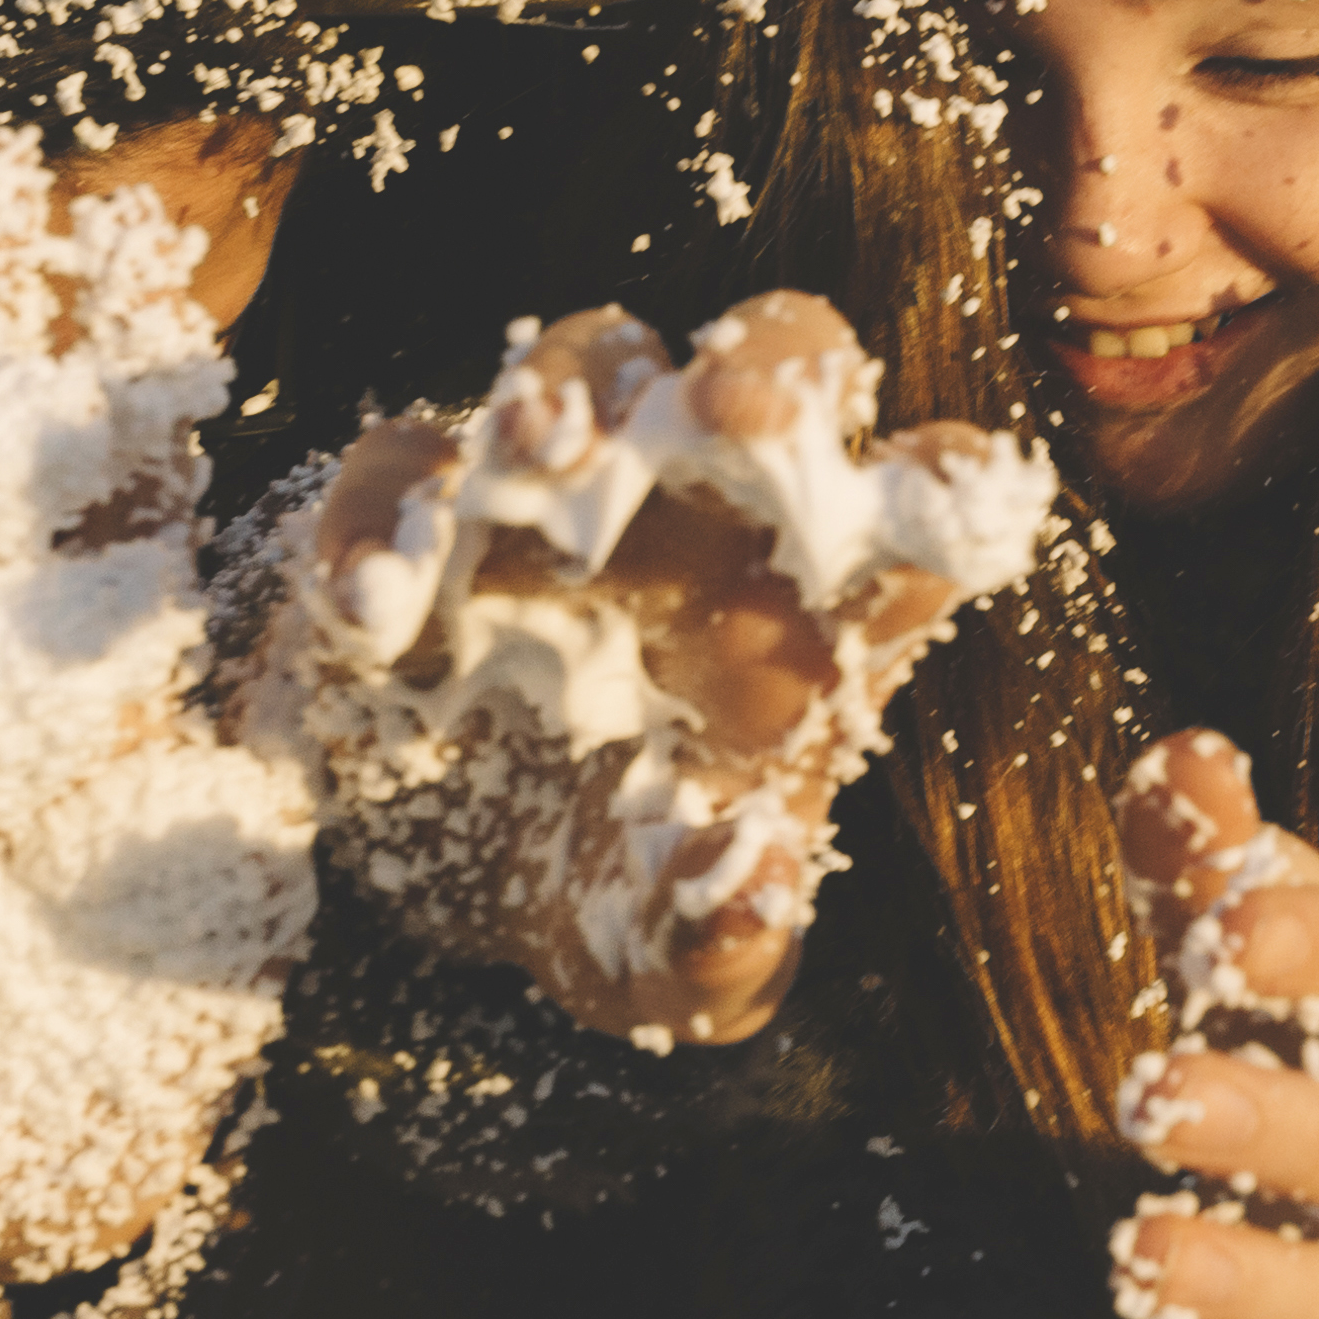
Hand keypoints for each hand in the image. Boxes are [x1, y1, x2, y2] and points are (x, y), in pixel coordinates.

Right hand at [277, 295, 1049, 1046]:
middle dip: (767, 369)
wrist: (442, 892)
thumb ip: (723, 937)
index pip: (923, 502)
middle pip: (779, 362)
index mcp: (823, 606)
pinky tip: (373, 611)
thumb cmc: (616, 898)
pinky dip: (381, 513)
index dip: (946, 490)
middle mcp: (712, 516)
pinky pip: (399, 468)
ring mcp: (565, 496)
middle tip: (731, 417)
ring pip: (595, 358)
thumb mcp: (673, 959)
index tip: (942, 513)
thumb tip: (750, 880)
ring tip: (542, 460)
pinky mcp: (421, 517)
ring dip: (573, 388)